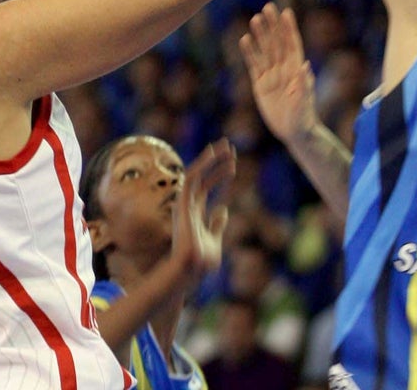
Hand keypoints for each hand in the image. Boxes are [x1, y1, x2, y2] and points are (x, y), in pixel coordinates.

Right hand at [170, 139, 234, 278]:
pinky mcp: (182, 203)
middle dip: (216, 162)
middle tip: (230, 148)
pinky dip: (201, 164)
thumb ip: (217, 224)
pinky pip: (191, 178)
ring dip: (211, 158)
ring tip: (226, 146)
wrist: (191, 269)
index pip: (208, 188)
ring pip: (197, 173)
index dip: (220, 175)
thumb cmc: (202, 260)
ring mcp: (185, 203)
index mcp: (195, 212)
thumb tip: (223, 209)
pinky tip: (212, 153)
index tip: (233, 165)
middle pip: (203, 177)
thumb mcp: (214, 239)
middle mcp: (189, 205)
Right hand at [239, 4, 319, 143]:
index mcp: (296, 69)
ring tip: (254, 19)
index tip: (286, 12)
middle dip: (272, 25)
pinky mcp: (260, 84)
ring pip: (264, 50)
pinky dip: (249, 52)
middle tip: (267, 7)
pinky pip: (253, 65)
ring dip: (260, 35)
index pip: (292, 44)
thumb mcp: (304, 101)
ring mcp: (271, 75)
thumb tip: (305, 65)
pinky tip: (244, 39)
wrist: (293, 132)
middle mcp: (284, 69)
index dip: (289, 28)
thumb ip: (304, 84)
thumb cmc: (303, 117)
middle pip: (276, 42)